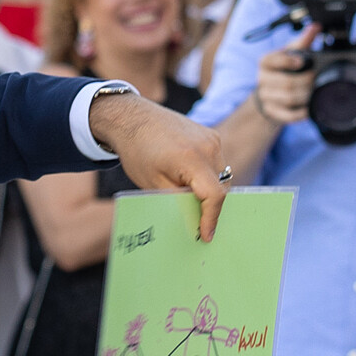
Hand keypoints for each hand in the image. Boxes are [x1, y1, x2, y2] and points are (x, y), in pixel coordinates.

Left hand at [87, 89, 228, 241]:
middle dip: (209, 206)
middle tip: (195, 222)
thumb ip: (178, 201)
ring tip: (188, 197)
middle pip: (221, 187)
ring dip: (209, 190)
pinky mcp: (211, 135)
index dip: (211, 218)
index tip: (206, 235)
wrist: (133, 119)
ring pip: (221, 176)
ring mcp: (212, 138)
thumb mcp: (153, 184)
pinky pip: (217, 163)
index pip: (214, 195)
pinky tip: (188, 179)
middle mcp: (208, 146)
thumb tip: (195, 218)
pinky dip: (207, 175)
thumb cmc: (138, 152)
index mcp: (191, 158)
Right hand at [253, 27, 319, 125]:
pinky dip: (301, 113)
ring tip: (315, 92)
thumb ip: (303, 41)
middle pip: (285, 83)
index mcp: (265, 62)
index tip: (301, 61)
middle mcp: (262, 80)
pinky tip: (309, 108)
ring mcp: (266, 97)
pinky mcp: (271, 112)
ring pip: (287, 99)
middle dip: (305, 81)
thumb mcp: (290, 53)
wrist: (269, 92)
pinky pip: (287, 115)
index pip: (273, 61)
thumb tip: (315, 27)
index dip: (287, 61)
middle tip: (316, 78)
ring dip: (305, 96)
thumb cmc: (283, 69)